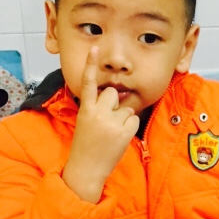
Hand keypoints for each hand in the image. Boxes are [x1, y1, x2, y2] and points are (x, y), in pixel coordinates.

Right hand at [62, 47, 139, 202]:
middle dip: (114, 104)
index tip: (95, 49)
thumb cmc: (86, 146)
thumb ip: (96, 108)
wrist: (86, 169)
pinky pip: (134, 119)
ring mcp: (112, 122)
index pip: (88, 83)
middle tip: (106, 121)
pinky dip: (129, 127)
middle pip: (113, 93)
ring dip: (122, 118)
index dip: (91, 65)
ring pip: (126, 108)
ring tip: (111, 133)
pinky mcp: (124, 132)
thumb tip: (113, 97)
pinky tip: (119, 138)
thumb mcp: (84, 122)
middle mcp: (98, 113)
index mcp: (85, 110)